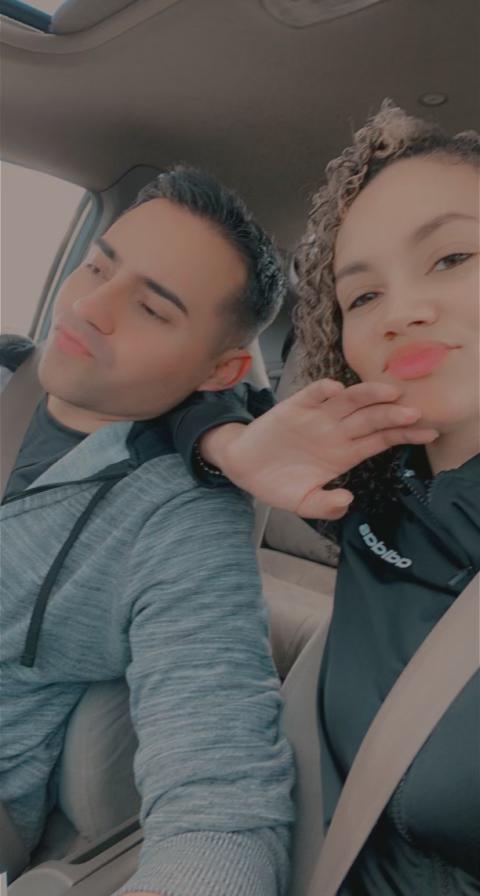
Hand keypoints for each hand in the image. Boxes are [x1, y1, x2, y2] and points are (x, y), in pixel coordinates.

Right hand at [200, 379, 437, 518]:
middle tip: (415, 412)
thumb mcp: (303, 503)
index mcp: (345, 453)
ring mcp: (318, 417)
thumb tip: (346, 500)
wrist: (244, 467)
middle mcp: (337, 431)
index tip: (429, 433)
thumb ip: (325, 505)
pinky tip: (336, 389)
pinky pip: (313, 395)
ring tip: (389, 392)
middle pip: (372, 419)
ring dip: (369, 395)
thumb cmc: (278, 483)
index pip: (381, 440)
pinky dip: (324, 391)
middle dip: (394, 415)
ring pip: (349, 402)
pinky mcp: (295, 407)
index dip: (405, 436)